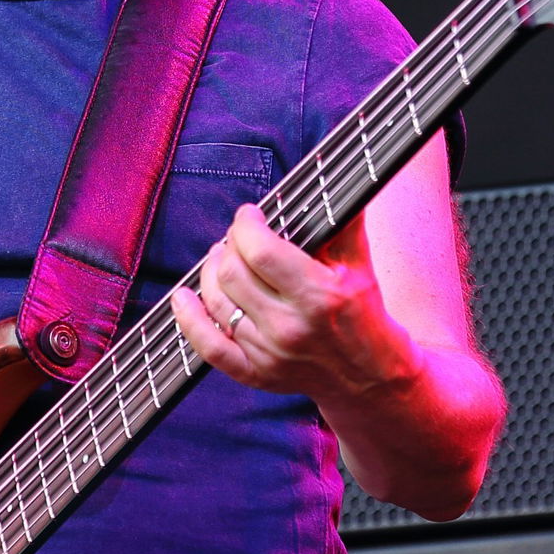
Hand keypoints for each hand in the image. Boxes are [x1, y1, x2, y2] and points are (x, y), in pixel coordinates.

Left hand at [171, 203, 414, 409]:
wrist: (371, 377)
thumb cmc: (364, 312)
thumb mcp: (359, 264)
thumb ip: (343, 220)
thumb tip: (329, 176)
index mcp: (319, 295)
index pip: (260, 251)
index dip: (245, 225)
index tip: (250, 215)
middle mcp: (290, 327)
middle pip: (232, 273)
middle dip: (229, 245)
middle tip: (238, 238)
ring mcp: (270, 354)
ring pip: (217, 302)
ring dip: (211, 272)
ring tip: (223, 259)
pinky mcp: (256, 374)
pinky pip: (209, 348)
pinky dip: (189, 320)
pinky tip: (181, 298)